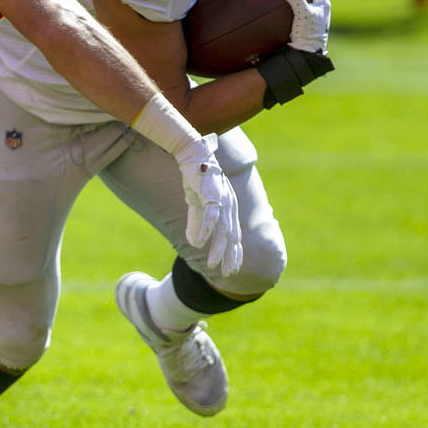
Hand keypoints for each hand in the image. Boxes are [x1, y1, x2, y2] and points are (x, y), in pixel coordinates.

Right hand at [174, 134, 241, 275]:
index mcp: (228, 208)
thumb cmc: (196, 178)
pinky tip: (199, 243)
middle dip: (231, 256)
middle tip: (228, 274)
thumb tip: (194, 243)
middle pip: (233, 236)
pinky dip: (206, 230)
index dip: (235, 253)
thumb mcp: (196, 203)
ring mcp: (222, 200)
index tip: (232, 269)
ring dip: (218, 249)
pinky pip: (210, 216)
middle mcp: (229, 206)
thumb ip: (197, 223)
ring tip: (213, 265)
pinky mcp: (212, 194)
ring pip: (223, 230)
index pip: (235, 235)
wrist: (192, 153)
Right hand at [283, 0, 330, 53]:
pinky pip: (298, 12)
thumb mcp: (302, 12)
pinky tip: (278, 12)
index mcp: (323, 3)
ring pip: (305, 1)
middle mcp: (320, 9)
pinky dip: (289, 8)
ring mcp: (314, 18)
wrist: (307, 54)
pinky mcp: (307, 26)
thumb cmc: (308, 34)